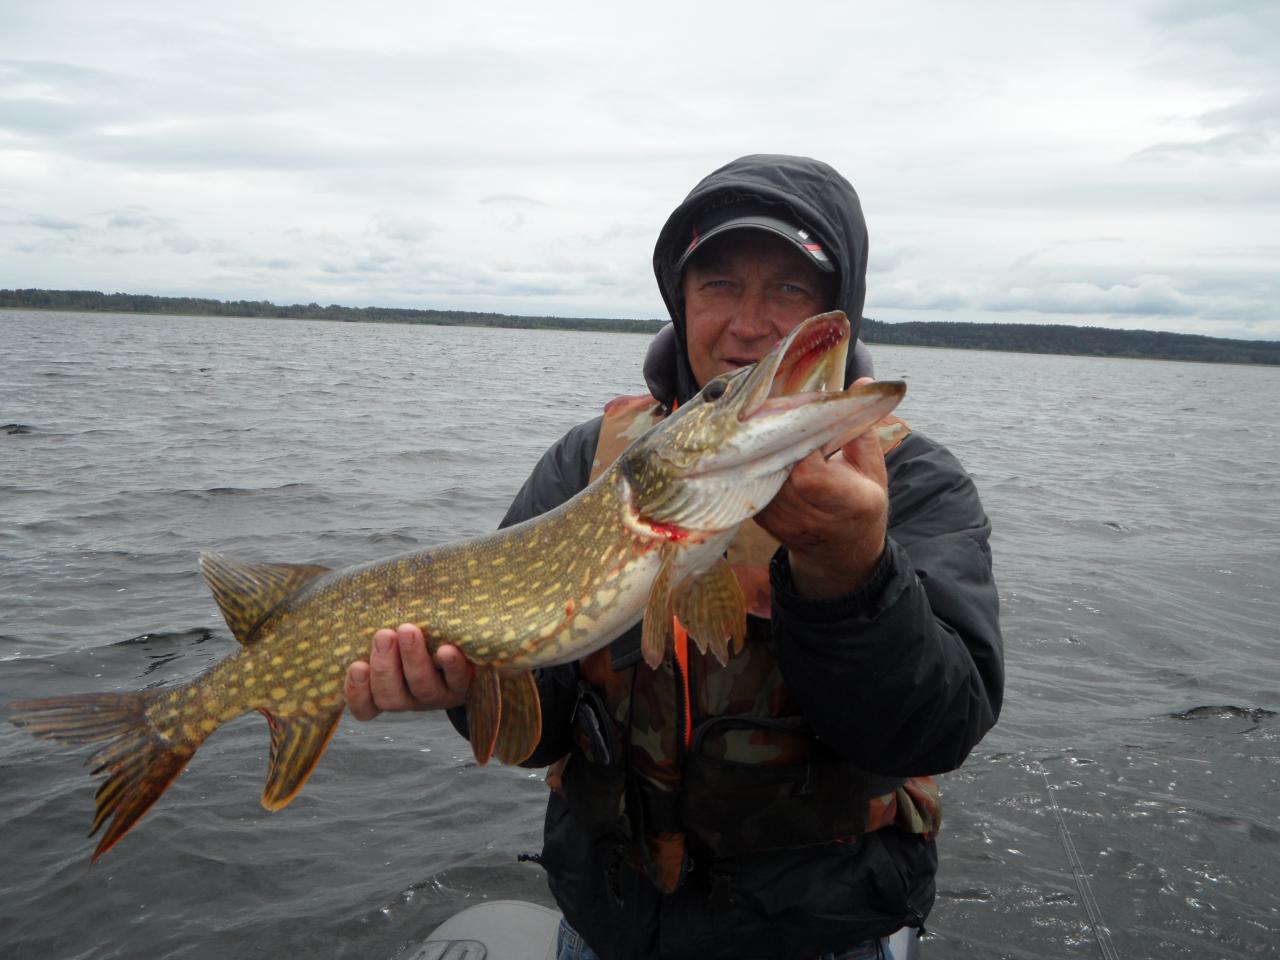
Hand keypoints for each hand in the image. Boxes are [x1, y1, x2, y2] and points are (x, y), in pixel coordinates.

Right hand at [344, 623, 472, 719]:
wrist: (466, 645)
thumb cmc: (416, 634)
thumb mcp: (392, 634)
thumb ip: (376, 626)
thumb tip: (352, 592)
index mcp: (386, 690)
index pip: (364, 705)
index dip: (356, 692)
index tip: (357, 666)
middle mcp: (409, 697)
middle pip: (390, 697)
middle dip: (384, 666)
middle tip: (383, 635)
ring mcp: (437, 694)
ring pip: (422, 687)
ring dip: (413, 659)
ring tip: (408, 631)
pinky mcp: (464, 684)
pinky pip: (457, 679)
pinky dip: (452, 665)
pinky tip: (446, 649)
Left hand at [754, 378, 888, 598]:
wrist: (839, 552)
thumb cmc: (861, 506)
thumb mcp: (872, 469)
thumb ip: (861, 427)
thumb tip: (860, 382)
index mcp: (837, 497)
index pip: (805, 463)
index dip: (797, 431)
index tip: (802, 406)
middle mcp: (801, 509)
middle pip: (776, 459)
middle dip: (775, 427)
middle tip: (777, 400)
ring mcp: (776, 515)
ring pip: (758, 466)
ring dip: (759, 439)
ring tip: (766, 413)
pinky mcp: (758, 514)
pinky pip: (750, 477)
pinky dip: (753, 456)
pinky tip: (759, 437)